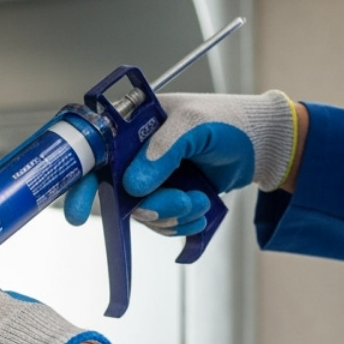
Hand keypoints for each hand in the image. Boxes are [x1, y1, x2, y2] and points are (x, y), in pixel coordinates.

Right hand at [64, 90, 298, 235]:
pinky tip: (201, 211)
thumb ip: (163, 150)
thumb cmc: (230, 120)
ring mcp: (153, 177)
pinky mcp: (169, 196)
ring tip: (199, 200)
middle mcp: (137, 153)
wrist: (264, 146)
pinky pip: (161, 222)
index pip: (96, 153)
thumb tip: (133, 185)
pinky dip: (180, 223)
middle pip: (117, 192)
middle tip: (175, 204)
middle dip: (145, 205)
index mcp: (134, 125)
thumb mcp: (194, 125)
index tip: (80, 211)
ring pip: (142, 211)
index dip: (84, 182)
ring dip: (171, 214)